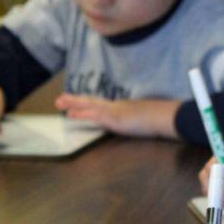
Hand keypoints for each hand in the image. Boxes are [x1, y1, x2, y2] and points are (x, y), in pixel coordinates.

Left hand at [54, 94, 178, 137]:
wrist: (165, 117)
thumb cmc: (160, 119)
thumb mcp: (145, 120)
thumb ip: (138, 121)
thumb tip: (139, 124)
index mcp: (122, 107)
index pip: (101, 104)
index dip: (87, 103)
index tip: (76, 102)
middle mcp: (116, 106)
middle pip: (91, 101)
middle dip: (75, 100)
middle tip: (59, 99)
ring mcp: (114, 111)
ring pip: (89, 105)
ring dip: (73, 104)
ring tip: (58, 103)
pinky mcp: (114, 118)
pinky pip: (94, 115)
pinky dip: (82, 114)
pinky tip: (71, 115)